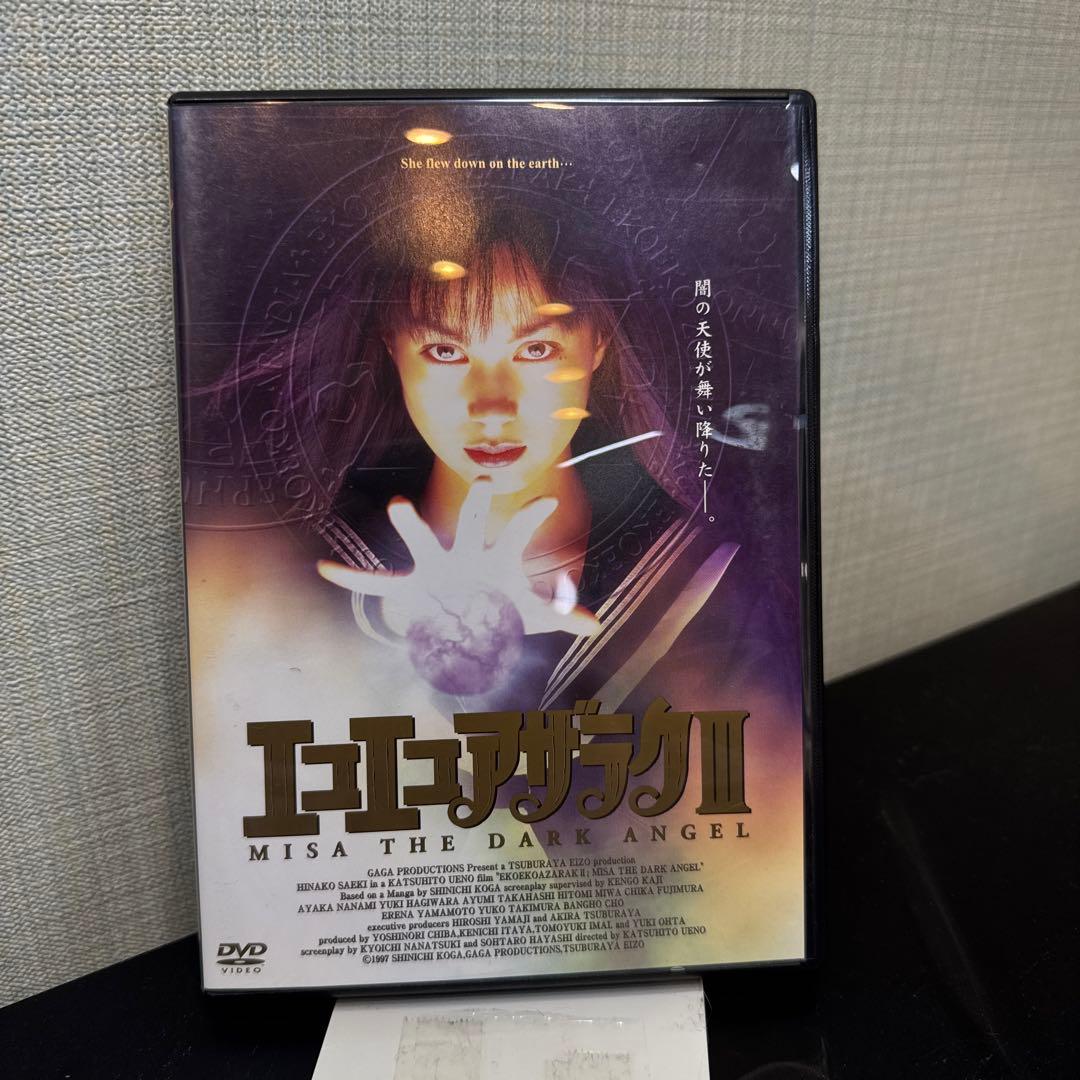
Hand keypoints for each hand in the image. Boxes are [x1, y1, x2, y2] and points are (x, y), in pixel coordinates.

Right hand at [317, 479, 599, 637]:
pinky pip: (378, 586)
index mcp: (497, 559)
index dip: (532, 520)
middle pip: (471, 525)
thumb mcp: (530, 617)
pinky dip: (352, 580)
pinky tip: (325, 568)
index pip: (518, 534)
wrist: (462, 622)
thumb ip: (561, 618)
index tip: (547, 502)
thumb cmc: (499, 609)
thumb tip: (595, 627)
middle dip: (475, 506)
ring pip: (421, 541)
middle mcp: (465, 554)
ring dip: (410, 524)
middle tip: (483, 479)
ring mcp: (434, 567)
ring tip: (397, 502)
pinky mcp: (410, 588)